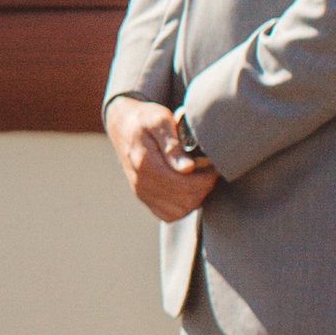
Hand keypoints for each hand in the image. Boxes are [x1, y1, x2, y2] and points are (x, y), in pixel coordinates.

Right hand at [106, 96, 217, 222]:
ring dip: (196, 197)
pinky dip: (183, 206)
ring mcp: (142, 193)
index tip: (211, 164)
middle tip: (208, 169)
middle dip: (204, 186)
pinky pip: (170, 215)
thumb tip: (187, 168)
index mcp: (145, 163)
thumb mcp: (159, 120)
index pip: (185, 185)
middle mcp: (141, 183)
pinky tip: (187, 188)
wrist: (124, 126)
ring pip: (180, 210)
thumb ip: (172, 144)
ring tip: (199, 177)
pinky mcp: (144, 198)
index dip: (206, 178)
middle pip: (186, 199)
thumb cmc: (145, 120)